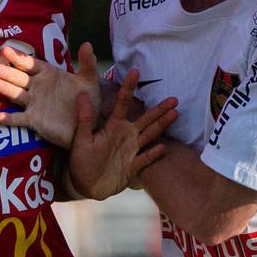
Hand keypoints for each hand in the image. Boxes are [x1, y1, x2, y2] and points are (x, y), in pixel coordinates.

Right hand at [0, 40, 102, 147]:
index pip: (30, 64)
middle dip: (6, 72)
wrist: (87, 124)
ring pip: (16, 95)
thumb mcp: (89, 80)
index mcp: (48, 75)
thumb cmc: (86, 100)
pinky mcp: (34, 120)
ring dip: (5, 89)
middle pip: (18, 78)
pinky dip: (9, 119)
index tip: (6, 50)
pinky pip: (19, 119)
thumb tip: (87, 43)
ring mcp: (33, 104)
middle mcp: (37, 87)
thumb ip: (87, 63)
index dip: (19, 58)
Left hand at [68, 69, 179, 200]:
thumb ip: (85, 119)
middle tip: (173, 98)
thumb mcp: (81, 139)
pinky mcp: (133, 166)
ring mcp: (132, 151)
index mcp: (113, 126)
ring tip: (175, 113)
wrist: (85, 185)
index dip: (128, 87)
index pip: (122, 103)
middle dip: (159, 109)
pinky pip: (145, 159)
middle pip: (145, 119)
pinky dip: (153, 153)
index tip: (135, 72)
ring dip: (161, 125)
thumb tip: (82, 94)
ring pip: (150, 135)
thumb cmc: (81, 161)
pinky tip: (162, 146)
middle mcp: (126, 135)